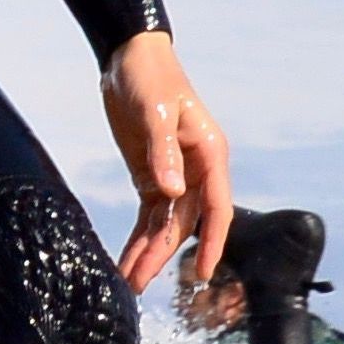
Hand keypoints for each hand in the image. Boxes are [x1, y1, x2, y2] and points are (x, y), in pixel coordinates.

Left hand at [98, 28, 233, 293]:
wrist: (129, 58)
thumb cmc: (150, 77)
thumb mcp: (155, 112)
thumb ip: (163, 153)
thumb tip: (172, 193)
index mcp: (209, 154)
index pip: (216, 207)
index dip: (211, 241)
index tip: (202, 272)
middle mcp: (196, 171)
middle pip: (184, 224)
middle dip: (162, 255)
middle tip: (140, 285)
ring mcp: (174, 176)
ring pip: (164, 225)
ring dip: (147, 253)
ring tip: (128, 284)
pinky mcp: (151, 177)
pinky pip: (148, 216)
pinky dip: (138, 238)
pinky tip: (126, 260)